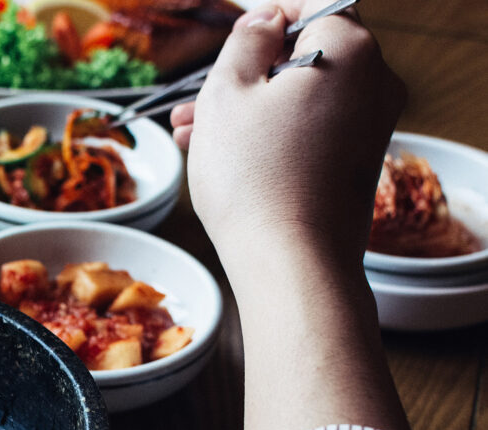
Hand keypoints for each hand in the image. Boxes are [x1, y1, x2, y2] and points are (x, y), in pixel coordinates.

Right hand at [171, 2, 413, 429]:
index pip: (313, 4)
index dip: (265, 19)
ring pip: (301, 99)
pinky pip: (310, 133)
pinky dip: (270, 137)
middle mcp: (375, 84)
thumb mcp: (227, 93)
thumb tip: (263, 23)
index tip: (231, 45)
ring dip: (247, 110)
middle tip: (195, 100)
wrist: (291, 265)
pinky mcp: (356, 168)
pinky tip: (223, 159)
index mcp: (350, 49)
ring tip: (191, 134)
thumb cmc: (254, 177)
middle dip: (246, 75)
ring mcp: (370, 130)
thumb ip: (244, 42)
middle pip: (305, 56)